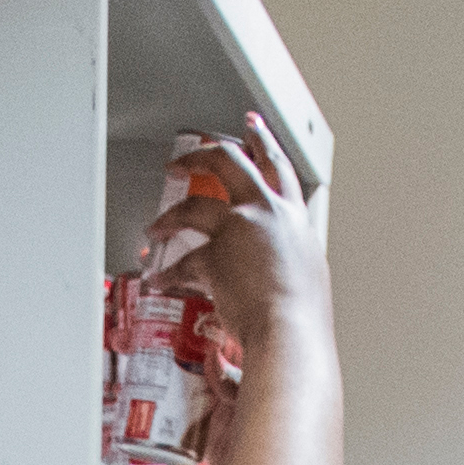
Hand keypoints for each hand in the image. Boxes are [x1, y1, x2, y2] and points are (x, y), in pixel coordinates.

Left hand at [138, 119, 317, 450]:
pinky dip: (167, 273)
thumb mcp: (307, 285)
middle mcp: (270, 214)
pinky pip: (183, 260)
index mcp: (296, 223)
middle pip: (235, 163)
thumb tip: (276, 283)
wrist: (293, 335)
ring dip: (171, 213)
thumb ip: (288, 270)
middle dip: (206, 153)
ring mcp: (242, 229)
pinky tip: (157, 280)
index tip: (252, 129)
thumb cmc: (304, 324)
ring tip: (155, 225)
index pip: (281, 172)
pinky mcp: (216, 253)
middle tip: (188, 153)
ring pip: (197, 202)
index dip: (265, 145)